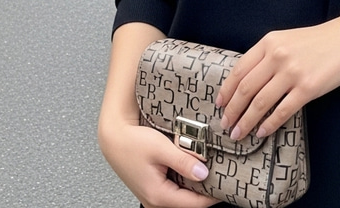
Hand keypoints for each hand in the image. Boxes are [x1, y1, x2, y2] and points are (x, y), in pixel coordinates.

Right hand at [98, 118, 217, 207]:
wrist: (114, 138)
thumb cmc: (132, 142)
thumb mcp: (161, 148)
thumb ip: (184, 162)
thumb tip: (204, 173)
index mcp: (158, 195)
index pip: (194, 204)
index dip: (213, 195)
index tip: (225, 184)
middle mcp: (155, 200)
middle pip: (189, 202)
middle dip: (205, 189)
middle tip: (219, 173)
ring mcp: (153, 196)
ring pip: (182, 197)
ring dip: (195, 184)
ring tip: (206, 168)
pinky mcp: (153, 188)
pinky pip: (175, 190)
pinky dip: (185, 180)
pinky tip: (191, 167)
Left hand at [216, 17, 339, 141]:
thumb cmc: (316, 41)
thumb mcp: (285, 39)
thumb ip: (266, 56)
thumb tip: (246, 82)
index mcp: (269, 42)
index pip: (239, 70)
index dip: (226, 90)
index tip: (220, 104)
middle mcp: (277, 56)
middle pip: (245, 89)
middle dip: (232, 111)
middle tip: (226, 124)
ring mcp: (292, 73)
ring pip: (260, 103)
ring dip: (246, 122)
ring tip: (239, 133)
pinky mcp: (307, 89)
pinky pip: (282, 111)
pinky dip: (269, 125)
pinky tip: (262, 132)